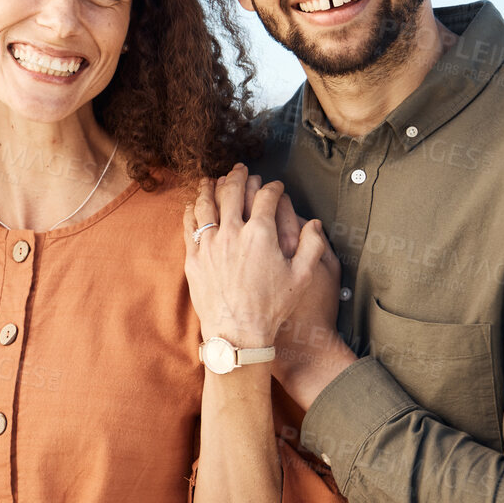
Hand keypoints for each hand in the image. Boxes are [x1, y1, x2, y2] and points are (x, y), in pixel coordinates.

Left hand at [184, 165, 332, 347]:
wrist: (238, 333)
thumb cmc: (272, 308)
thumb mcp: (302, 277)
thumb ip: (312, 246)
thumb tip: (315, 223)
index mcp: (261, 234)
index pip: (266, 197)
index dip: (272, 187)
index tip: (274, 186)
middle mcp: (232, 233)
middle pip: (232, 192)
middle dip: (238, 176)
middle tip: (240, 169)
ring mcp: (209, 244)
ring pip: (206, 204)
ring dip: (210, 187)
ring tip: (213, 179)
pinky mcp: (193, 258)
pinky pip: (189, 226)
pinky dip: (192, 210)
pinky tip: (194, 204)